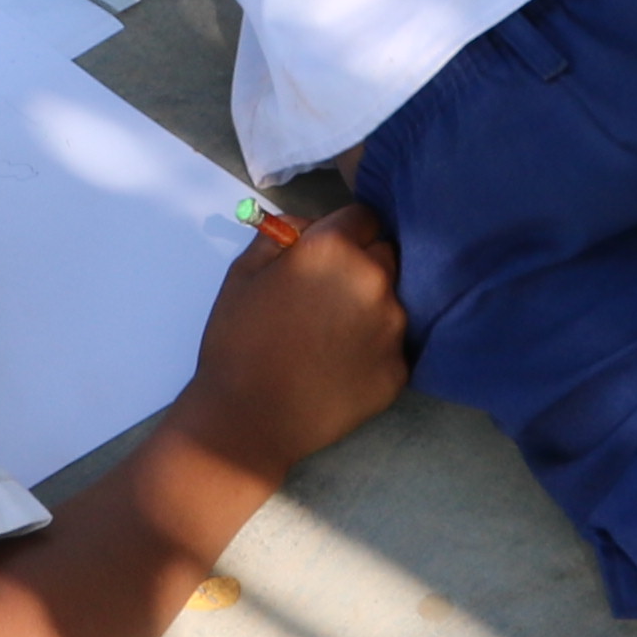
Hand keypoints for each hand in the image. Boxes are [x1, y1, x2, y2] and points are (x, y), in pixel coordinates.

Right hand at [180, 203, 407, 478]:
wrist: (249, 420)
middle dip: (364, 264)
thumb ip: (281, 235)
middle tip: (331, 294)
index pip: (363, 216)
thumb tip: (309, 226)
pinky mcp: (399, 369)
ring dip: (371, 307)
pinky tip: (342, 367)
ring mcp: (393, 327)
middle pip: (386, 254)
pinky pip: (393, 345)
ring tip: (333, 337)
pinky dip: (374, 349)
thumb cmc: (237, 342)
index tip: (328, 252)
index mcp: (333, 249)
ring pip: (393, 300)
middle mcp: (374, 280)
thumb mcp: (243, 274)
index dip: (344, 231)